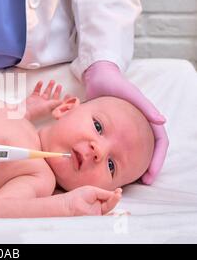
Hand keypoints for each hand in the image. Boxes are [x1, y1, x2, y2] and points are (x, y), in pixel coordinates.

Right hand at [23, 80, 69, 120]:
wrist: (24, 111)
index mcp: (51, 107)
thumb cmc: (35, 112)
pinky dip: (39, 86)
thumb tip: (65, 101)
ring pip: (46, 93)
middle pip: (53, 97)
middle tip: (59, 86)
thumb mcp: (49, 106)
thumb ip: (57, 102)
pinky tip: (41, 82)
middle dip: (57, 91)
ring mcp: (39, 101)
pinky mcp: (33, 98)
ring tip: (52, 81)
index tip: (68, 95)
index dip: (65, 99)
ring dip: (49, 87)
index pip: (60, 103)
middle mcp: (45, 104)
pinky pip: (37, 91)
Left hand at [63, 186, 121, 215]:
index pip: (109, 197)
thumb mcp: (93, 191)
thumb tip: (116, 193)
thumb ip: (105, 193)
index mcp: (98, 198)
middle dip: (115, 198)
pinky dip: (112, 213)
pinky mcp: (96, 218)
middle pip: (111, 203)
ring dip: (114, 202)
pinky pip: (106, 216)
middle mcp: (99, 206)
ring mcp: (98, 212)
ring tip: (117, 196)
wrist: (68, 204)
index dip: (115, 194)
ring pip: (110, 209)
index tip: (119, 190)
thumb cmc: (78, 196)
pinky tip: (116, 208)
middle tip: (118, 194)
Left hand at [83, 61, 168, 183]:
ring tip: (129, 177)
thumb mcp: (131, 94)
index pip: (160, 142)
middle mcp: (140, 124)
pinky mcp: (113, 127)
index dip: (158, 159)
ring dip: (135, 163)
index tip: (151, 174)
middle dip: (149, 166)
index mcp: (148, 118)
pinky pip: (119, 144)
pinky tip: (111, 164)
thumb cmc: (116, 84)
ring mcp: (127, 127)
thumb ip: (146, 106)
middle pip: (150, 149)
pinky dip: (119, 155)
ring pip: (135, 148)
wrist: (97, 77)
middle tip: (142, 182)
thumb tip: (163, 121)